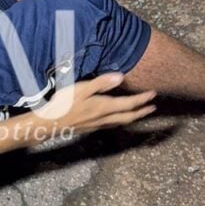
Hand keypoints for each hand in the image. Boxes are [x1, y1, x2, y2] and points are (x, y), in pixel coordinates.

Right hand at [37, 73, 155, 135]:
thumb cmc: (64, 104)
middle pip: (129, 116)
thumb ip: (101, 83)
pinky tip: (117, 119)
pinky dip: (121, 121)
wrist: (50, 123)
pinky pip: (112, 125)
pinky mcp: (91, 128)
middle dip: (142, 112)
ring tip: (140, 113)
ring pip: (121, 122)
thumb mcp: (81, 89)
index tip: (153, 94)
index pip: (128, 104)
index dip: (142, 99)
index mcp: (103, 107)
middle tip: (153, 108)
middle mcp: (104, 118)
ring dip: (133, 117)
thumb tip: (121, 77)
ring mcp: (98, 124)